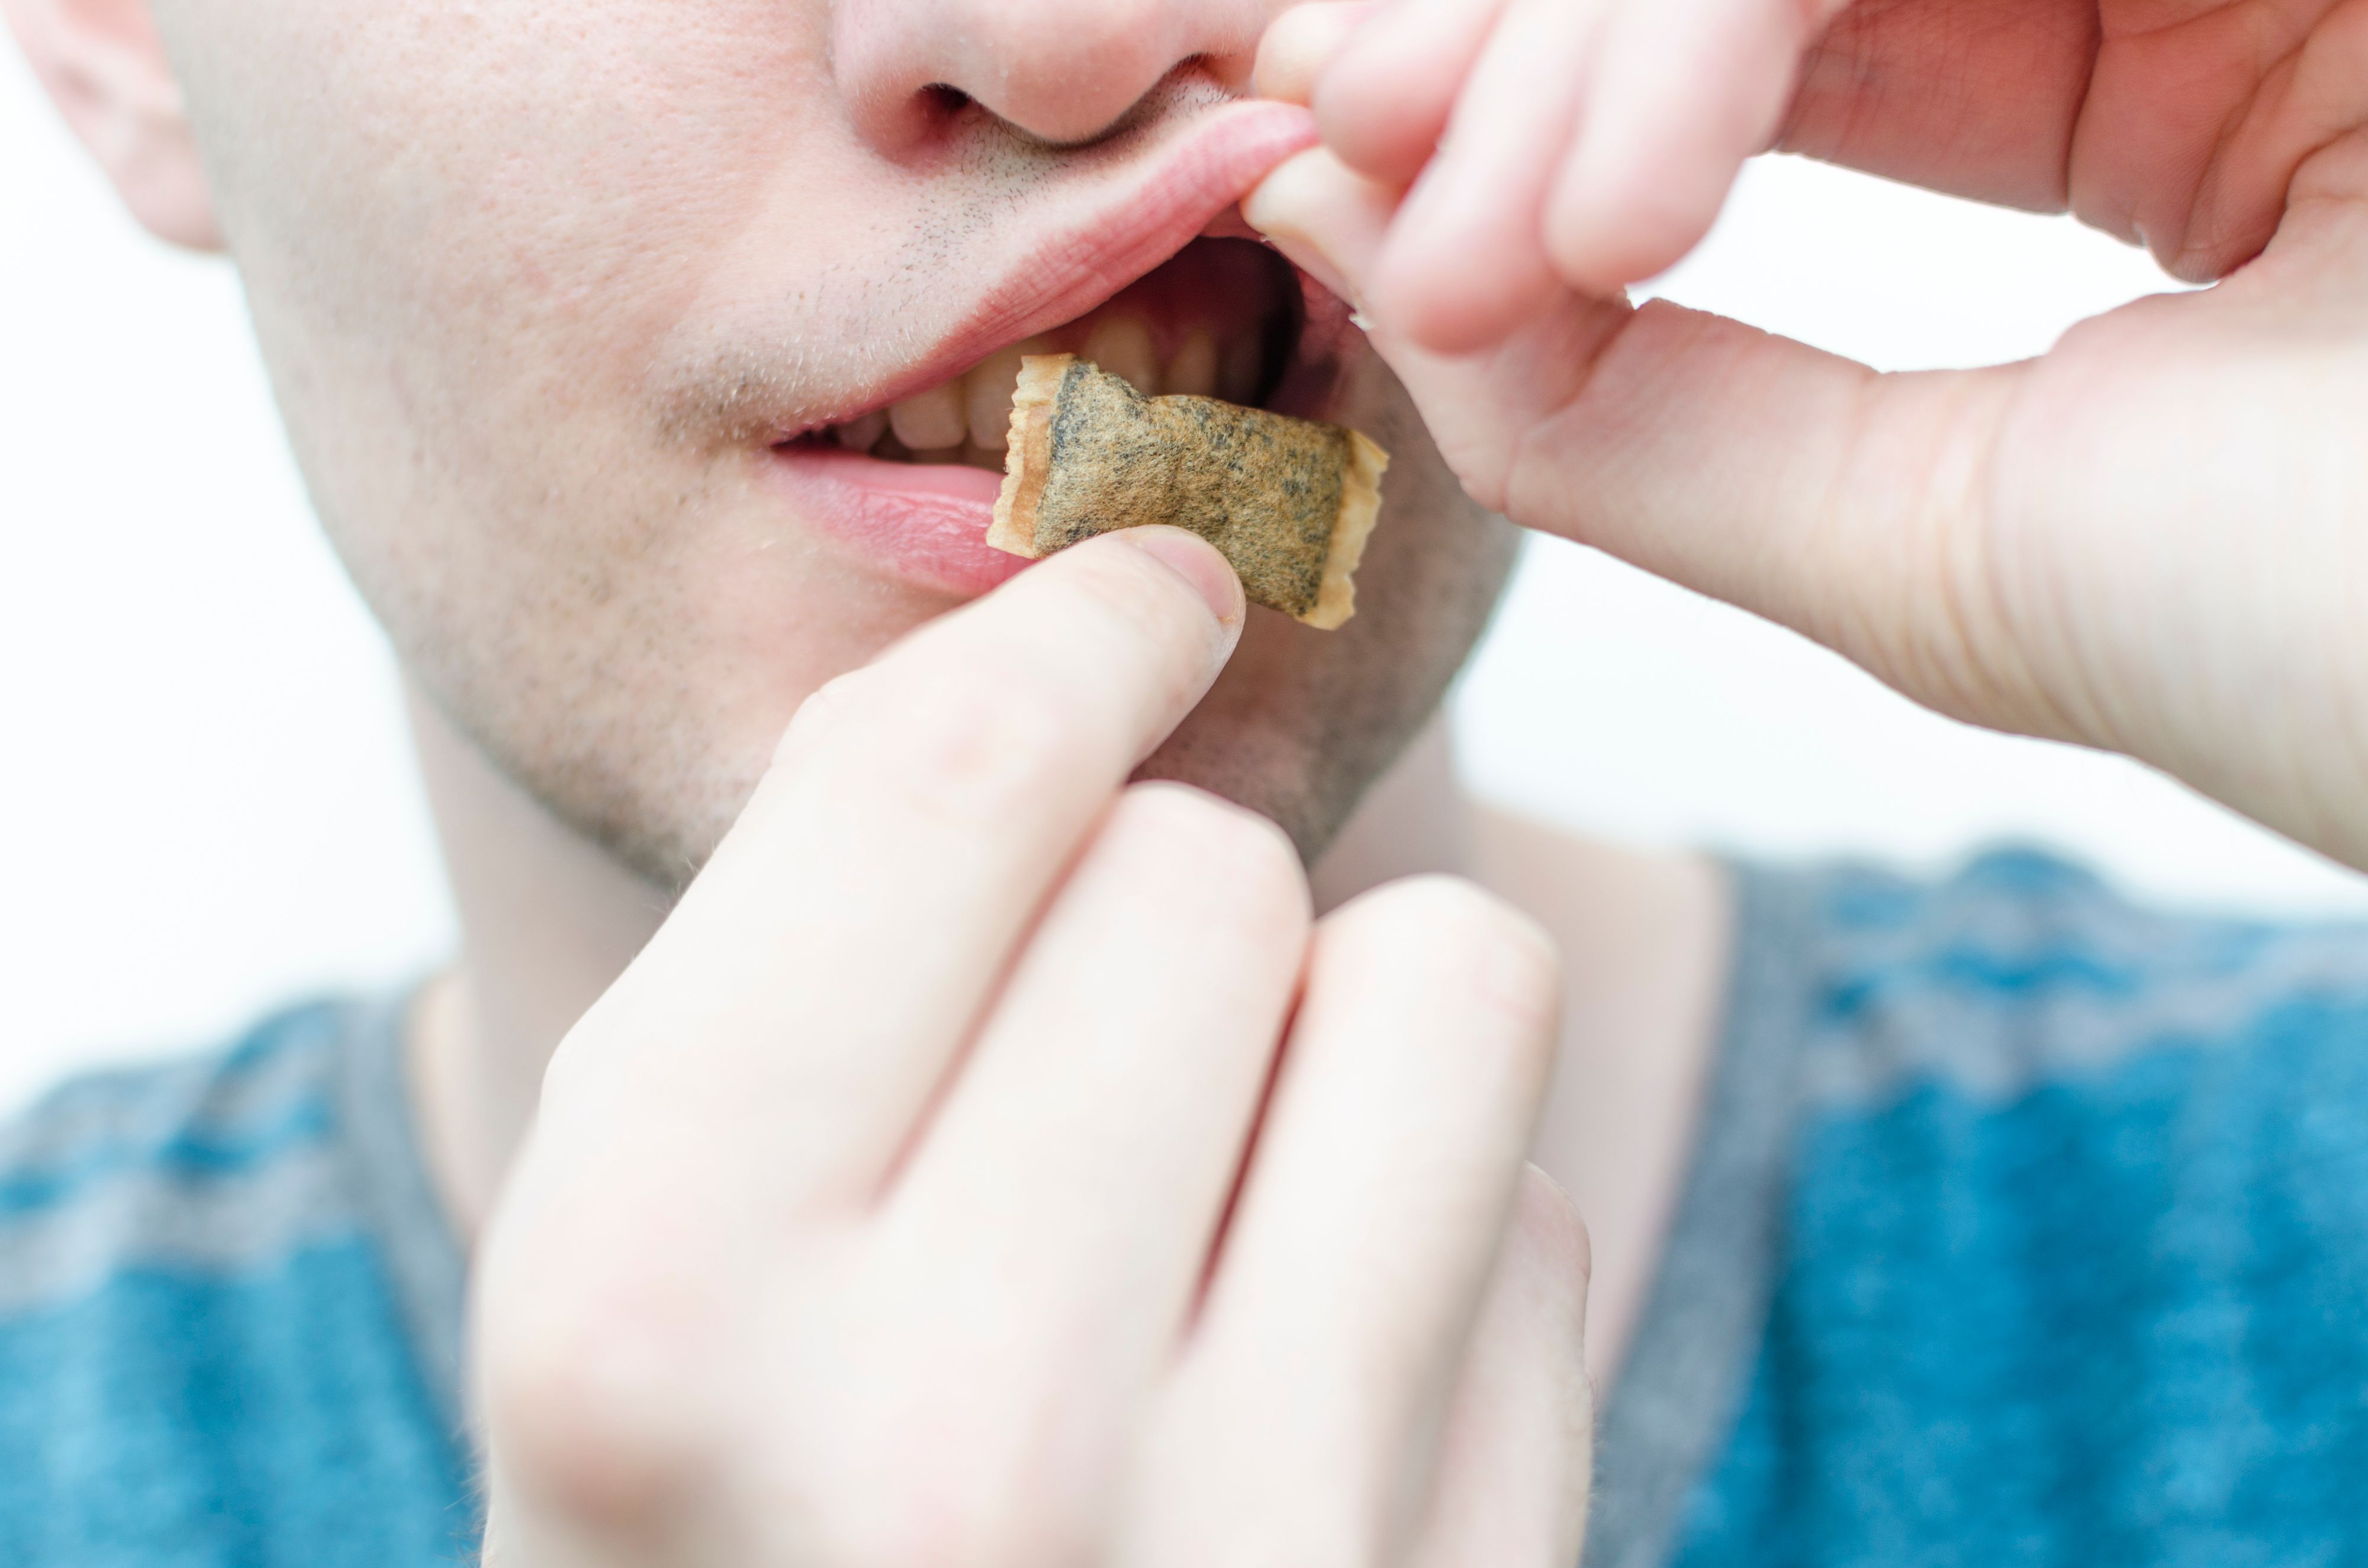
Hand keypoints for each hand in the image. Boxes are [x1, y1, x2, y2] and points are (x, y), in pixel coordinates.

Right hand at [470, 527, 1588, 1567]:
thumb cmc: (736, 1530)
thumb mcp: (641, 1265)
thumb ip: (807, 953)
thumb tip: (1078, 643)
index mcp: (652, 1311)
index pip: (944, 780)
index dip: (1067, 635)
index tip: (1133, 595)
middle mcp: (951, 1448)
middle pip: (1205, 866)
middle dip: (1158, 892)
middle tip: (1087, 1042)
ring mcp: (1259, 1563)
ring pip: (1441, 974)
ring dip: (1345, 1016)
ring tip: (1220, 1181)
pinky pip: (1544, 1210)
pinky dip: (1448, 1234)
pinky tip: (1312, 1374)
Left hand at [1248, 0, 2367, 868]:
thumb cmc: (2360, 654)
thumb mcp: (1943, 550)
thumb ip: (1642, 416)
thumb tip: (1367, 262)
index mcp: (2194, 96)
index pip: (1788, 38)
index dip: (1540, 104)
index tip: (1349, 216)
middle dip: (1523, 31)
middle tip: (1341, 161)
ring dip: (1595, 25)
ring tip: (1470, 219)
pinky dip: (1736, 11)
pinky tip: (1622, 189)